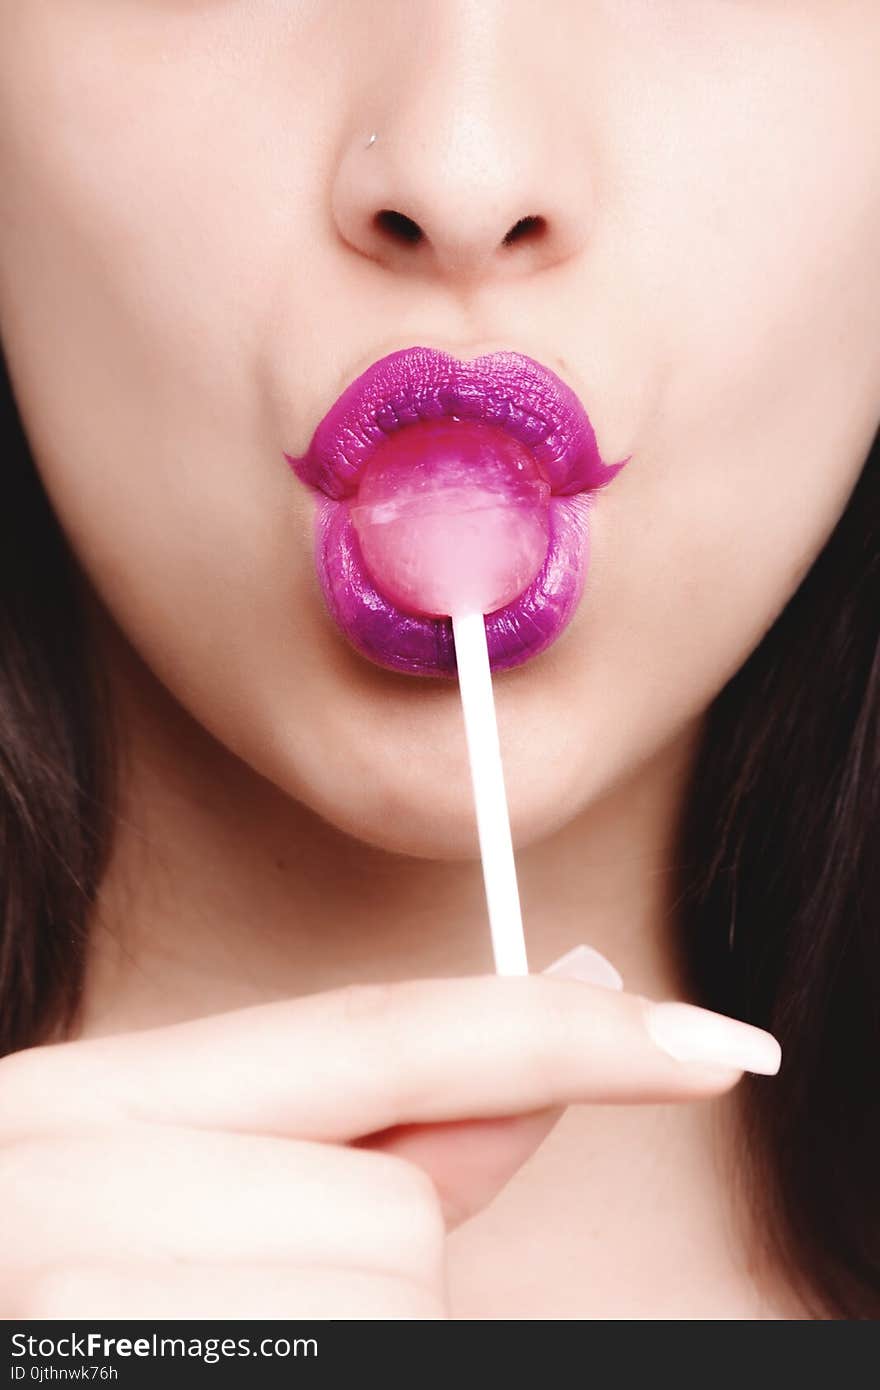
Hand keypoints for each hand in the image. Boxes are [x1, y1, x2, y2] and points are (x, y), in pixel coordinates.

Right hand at [0, 967, 778, 1318]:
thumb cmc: (53, 1313)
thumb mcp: (152, 1206)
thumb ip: (349, 1149)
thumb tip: (531, 1088)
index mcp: (81, 1105)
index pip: (377, 1036)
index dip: (563, 1035)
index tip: (709, 1044)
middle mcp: (63, 1173)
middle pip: (390, 1215)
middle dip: (354, 1284)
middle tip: (217, 1316)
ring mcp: (81, 1294)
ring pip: (385, 1300)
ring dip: (333, 1342)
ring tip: (191, 1349)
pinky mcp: (121, 1369)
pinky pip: (355, 1352)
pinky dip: (322, 1369)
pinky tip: (188, 1367)